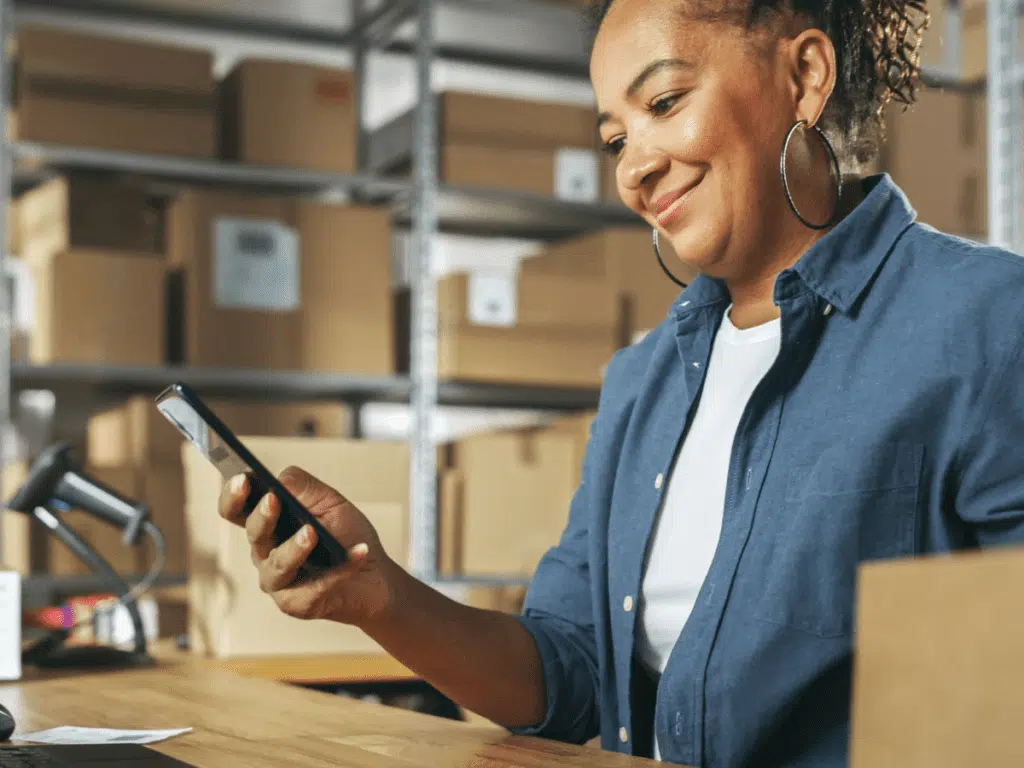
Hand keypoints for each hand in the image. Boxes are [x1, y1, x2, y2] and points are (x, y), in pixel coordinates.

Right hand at [217, 467, 397, 627]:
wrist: (375, 575)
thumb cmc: (346, 535)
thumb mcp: (329, 503)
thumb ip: (304, 488)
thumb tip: (280, 479)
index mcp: (267, 525)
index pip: (236, 510)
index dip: (232, 496)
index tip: (241, 479)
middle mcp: (265, 554)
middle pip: (254, 534)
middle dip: (262, 516)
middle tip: (273, 499)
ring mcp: (278, 582)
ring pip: (278, 565)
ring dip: (295, 547)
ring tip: (312, 532)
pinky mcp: (298, 604)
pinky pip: (316, 586)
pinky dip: (340, 569)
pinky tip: (359, 553)